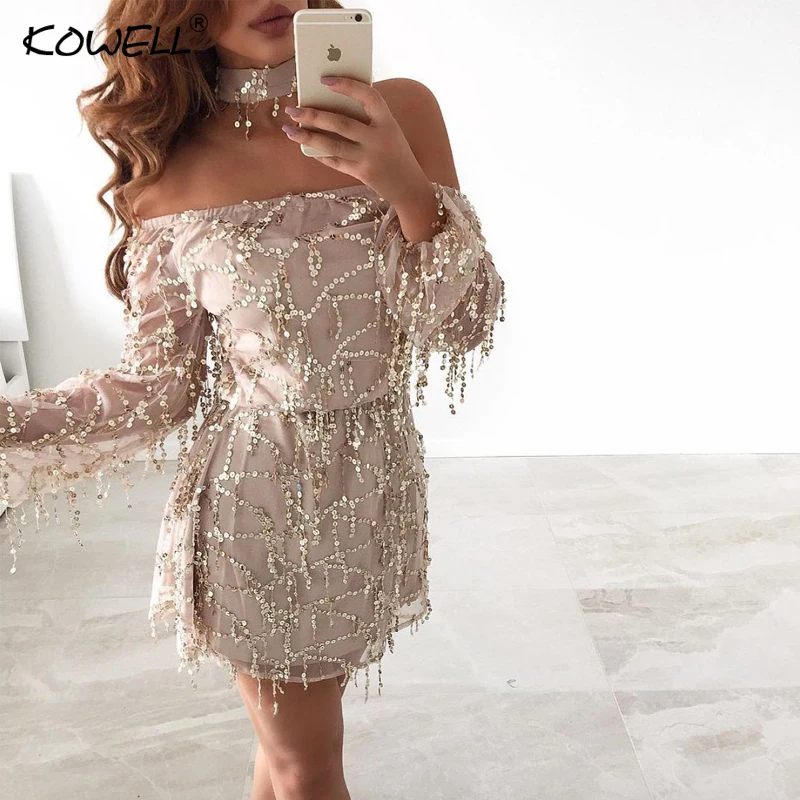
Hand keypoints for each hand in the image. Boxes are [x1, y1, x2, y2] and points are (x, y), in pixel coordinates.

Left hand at [281, 76, 432, 209]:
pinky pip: (336, 162)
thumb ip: (367, 117)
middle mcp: (379, 140)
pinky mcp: (362, 174)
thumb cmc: (395, 151)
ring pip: (333, 145)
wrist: (410, 186)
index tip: (325, 79)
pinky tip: (306, 147)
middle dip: (314, 115)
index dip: (347, 86)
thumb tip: (330, 102)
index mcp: (388, 122)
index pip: (368, 96)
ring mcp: (370, 159)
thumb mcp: (389, 130)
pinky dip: (320, 154)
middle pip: (342, 124)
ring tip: (290, 129)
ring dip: (308, 136)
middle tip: (293, 109)